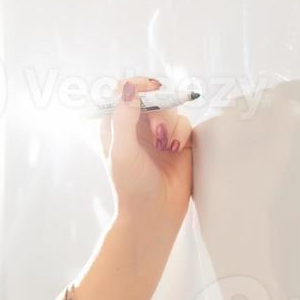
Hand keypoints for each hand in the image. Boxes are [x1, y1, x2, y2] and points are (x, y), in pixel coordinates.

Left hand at [98, 75, 194, 237]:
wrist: (154, 214)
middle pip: (150, 95)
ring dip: (168, 123)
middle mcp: (136, 126)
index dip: (135, 84)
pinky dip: (181, 133)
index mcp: (115, 125)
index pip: (123, 91)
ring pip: (169, 107)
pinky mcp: (179, 142)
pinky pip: (184, 122)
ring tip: (164, 146)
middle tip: (156, 127)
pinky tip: (175, 150)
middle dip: (156, 107)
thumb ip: (123, 118)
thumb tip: (128, 87)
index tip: (147, 87)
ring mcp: (158, 133)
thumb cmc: (131, 186)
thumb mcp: (121, 151)